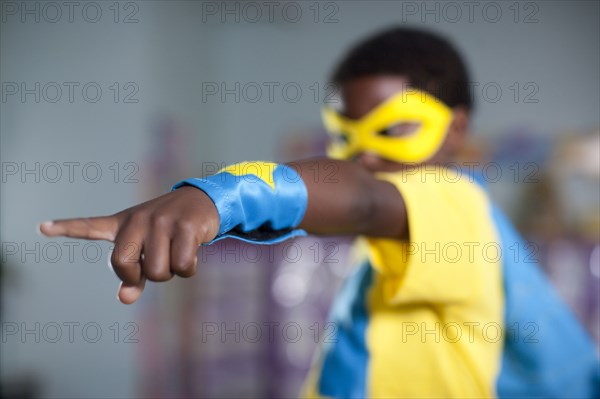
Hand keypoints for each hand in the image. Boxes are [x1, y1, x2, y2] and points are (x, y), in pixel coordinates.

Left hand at [39, 186, 219, 303]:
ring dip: (171, 272)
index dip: (65, 228)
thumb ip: (132, 276)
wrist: (202, 202)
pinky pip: (182, 266)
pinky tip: (192, 251)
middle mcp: (137, 220)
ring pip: (157, 271)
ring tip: (177, 253)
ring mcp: (161, 221)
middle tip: (154, 265)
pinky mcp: (184, 226)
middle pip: (124, 266)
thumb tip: (124, 299)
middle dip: (141, 276)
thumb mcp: (147, 250)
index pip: (90, 226)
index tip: (42, 228)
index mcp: (123, 224)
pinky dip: (189, 269)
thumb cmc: (169, 230)